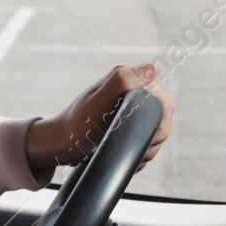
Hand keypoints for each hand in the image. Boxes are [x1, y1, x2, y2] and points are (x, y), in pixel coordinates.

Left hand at [24, 63, 175, 171]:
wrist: (62, 144)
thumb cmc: (77, 124)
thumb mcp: (97, 102)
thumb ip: (121, 81)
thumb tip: (151, 69)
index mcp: (129, 78)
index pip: (164, 103)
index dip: (161, 125)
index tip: (145, 139)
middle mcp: (134, 90)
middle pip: (163, 119)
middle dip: (153, 140)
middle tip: (134, 151)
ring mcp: (133, 108)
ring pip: (157, 132)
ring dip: (147, 149)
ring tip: (126, 153)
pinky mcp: (130, 123)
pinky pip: (147, 139)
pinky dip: (141, 152)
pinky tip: (128, 157)